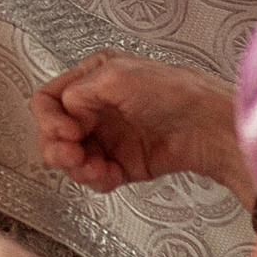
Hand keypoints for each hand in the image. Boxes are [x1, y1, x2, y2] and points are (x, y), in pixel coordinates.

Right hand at [32, 49, 254, 206]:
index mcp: (92, 79)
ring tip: (96, 168)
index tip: (66, 131)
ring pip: (70, 159)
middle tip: (73, 154)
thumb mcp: (117, 77)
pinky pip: (93, 176)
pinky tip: (110, 174)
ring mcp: (107, 136)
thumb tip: (64, 112)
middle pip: (53, 134)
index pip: (49, 100)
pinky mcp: (119, 163)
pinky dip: (96, 179)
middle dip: (58, 147)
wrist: (207, 128)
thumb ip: (79, 91)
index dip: (49, 119)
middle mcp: (96, 107)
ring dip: (77, 167)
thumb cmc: (174, 93)